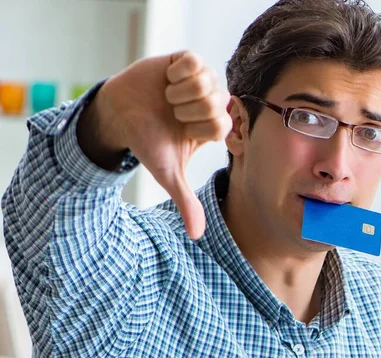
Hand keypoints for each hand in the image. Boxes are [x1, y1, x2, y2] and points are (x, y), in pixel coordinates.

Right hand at [79, 51, 231, 238]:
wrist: (119, 115)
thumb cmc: (147, 143)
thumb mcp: (168, 174)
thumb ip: (185, 202)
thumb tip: (197, 236)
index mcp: (213, 128)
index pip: (222, 125)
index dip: (197, 128)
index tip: (181, 130)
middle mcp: (211, 104)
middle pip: (217, 103)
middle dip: (188, 111)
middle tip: (172, 114)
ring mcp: (200, 81)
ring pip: (207, 82)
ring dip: (180, 93)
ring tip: (167, 98)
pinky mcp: (186, 61)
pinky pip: (194, 62)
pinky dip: (176, 73)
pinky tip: (166, 80)